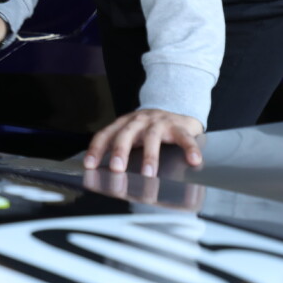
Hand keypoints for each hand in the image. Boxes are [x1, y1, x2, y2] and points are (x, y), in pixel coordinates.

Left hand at [83, 109, 203, 176]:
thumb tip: (102, 172)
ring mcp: (159, 122)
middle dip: (120, 151)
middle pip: (126, 134)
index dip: (96, 149)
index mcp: (123, 124)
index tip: (89, 165)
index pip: (105, 135)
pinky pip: (185, 138)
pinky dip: (190, 149)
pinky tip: (194, 160)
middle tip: (117, 169)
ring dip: (150, 156)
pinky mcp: (179, 126)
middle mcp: (139, 121)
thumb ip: (118, 146)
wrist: (175, 108)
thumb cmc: (148, 128)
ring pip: (152, 137)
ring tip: (148, 173)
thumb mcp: (130, 134)